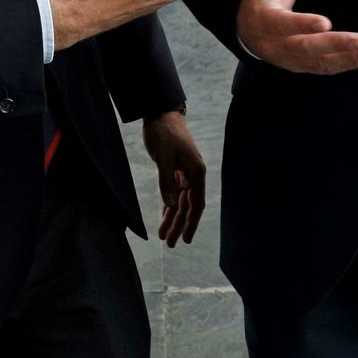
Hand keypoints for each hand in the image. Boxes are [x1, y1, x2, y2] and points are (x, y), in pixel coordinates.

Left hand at [143, 110, 204, 246]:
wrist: (160, 113)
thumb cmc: (163, 133)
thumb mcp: (163, 158)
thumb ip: (168, 182)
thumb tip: (173, 207)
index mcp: (196, 172)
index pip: (196, 204)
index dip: (191, 223)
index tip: (185, 240)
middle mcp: (194, 174)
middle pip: (187, 206)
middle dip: (178, 225)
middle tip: (169, 244)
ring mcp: (185, 172)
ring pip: (180, 201)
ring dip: (172, 218)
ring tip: (163, 235)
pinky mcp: (176, 169)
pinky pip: (174, 192)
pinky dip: (169, 205)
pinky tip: (165, 217)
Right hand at [235, 0, 357, 73]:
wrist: (246, 26)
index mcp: (263, 18)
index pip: (283, 24)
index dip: (303, 24)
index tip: (326, 22)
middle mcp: (272, 44)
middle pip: (305, 47)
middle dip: (336, 44)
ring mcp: (285, 59)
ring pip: (316, 62)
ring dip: (345, 57)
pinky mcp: (297, 66)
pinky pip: (321, 69)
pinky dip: (343, 66)